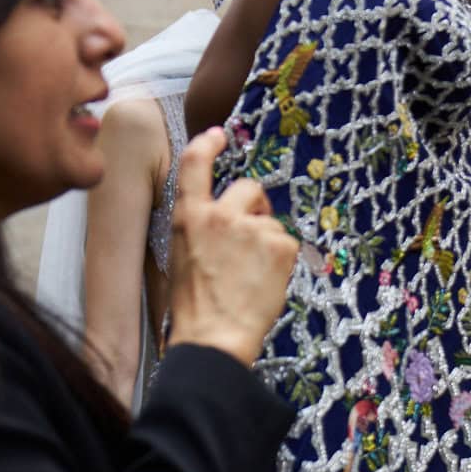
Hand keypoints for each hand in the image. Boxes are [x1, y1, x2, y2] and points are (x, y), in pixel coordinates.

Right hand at [163, 128, 295, 368]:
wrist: (214, 336)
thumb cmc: (195, 306)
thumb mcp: (183, 255)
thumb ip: (203, 228)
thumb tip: (227, 218)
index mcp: (189, 216)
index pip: (194, 165)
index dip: (207, 145)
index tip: (218, 135)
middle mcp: (219, 215)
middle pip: (249, 188)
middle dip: (256, 206)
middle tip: (254, 236)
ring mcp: (250, 228)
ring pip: (271, 222)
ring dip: (268, 243)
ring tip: (252, 276)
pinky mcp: (278, 245)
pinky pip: (287, 243)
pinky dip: (282, 261)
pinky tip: (266, 282)